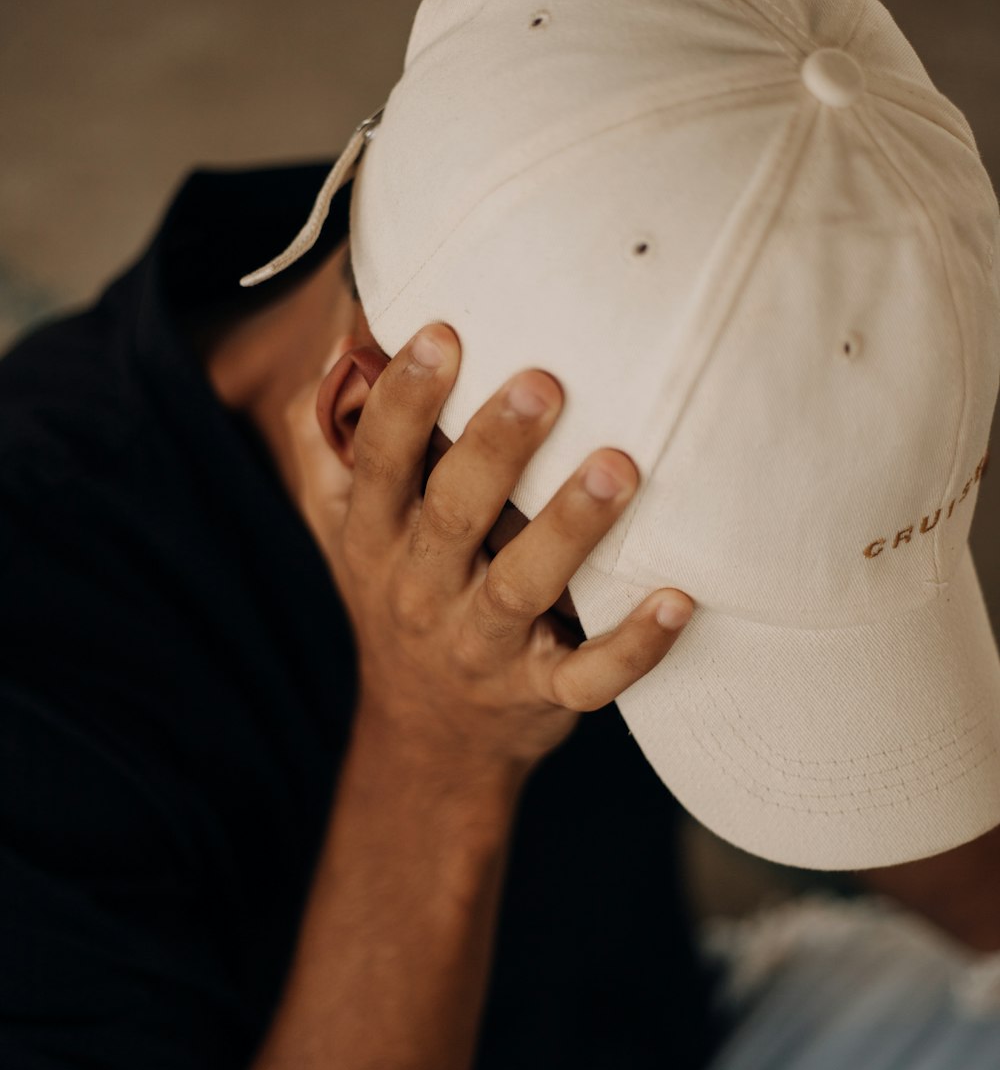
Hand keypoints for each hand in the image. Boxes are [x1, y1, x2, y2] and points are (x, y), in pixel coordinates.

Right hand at [319, 321, 694, 789]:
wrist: (428, 736)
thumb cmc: (400, 598)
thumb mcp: (346, 530)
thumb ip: (339, 443)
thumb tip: (350, 338)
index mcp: (376, 539)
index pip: (381, 462)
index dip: (406, 400)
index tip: (440, 333)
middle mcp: (421, 590)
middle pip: (453, 514)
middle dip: (495, 447)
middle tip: (544, 382)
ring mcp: (482, 646)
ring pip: (521, 587)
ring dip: (568, 528)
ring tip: (617, 468)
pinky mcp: (542, 694)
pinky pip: (589, 676)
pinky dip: (634, 645)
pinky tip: (678, 600)